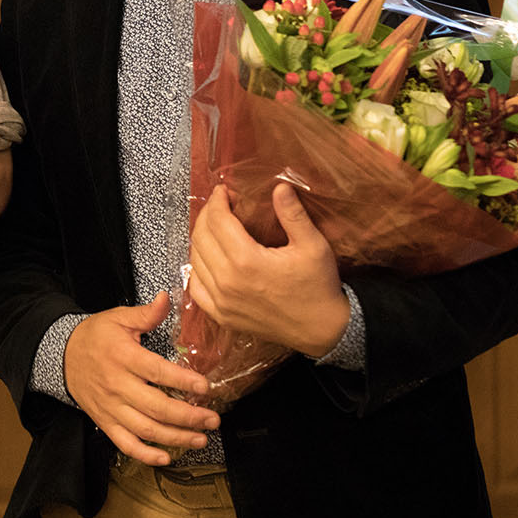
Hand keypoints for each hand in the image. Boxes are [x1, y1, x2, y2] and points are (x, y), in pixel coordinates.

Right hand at [64, 292, 220, 464]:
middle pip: (156, 406)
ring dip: (175, 437)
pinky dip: (145, 454)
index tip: (204, 386)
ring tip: (200, 438)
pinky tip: (165, 456)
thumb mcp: (119, 318)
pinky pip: (125, 443)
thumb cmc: (95, 336)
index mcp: (123, 356)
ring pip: (145, 429)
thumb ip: (146, 314)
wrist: (62, 355)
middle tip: (212, 418)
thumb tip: (167, 298)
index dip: (183, 381)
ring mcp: (110, 406)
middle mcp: (117, 385)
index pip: (157, 371)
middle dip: (188, 416)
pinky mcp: (105, 421)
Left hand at [188, 183, 347, 356]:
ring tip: (215, 227)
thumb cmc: (318, 287)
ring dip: (200, 239)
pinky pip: (195, 287)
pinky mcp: (222, 316)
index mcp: (247, 261)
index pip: (217, 220)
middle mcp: (227, 282)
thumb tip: (279, 186)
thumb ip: (293, 214)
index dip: (217, 200)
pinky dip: (197, 268)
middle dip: (207, 215)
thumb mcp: (313, 246)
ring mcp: (222, 302)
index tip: (223, 191)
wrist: (323, 330)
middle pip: (200, 237)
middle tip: (220, 205)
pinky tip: (209, 258)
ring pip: (194, 259)